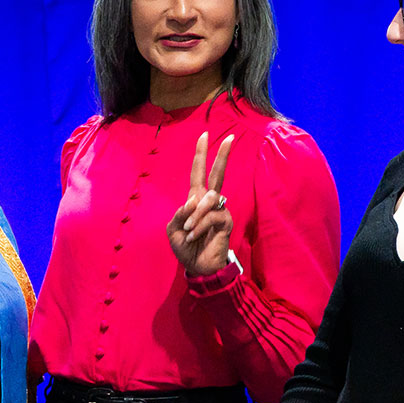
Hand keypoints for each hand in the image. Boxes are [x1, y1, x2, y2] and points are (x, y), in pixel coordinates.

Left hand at [167, 132, 235, 276]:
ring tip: (188, 231)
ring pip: (209, 198)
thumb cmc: (185, 247)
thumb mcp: (173, 229)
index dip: (201, 154)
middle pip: (217, 174)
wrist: (198, 267)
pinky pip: (212, 216)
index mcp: (195, 199)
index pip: (198, 172)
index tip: (204, 135)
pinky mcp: (226, 222)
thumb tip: (192, 202)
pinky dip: (199, 225)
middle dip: (222, 156)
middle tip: (230, 138)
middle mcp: (209, 201)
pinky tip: (194, 236)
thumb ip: (179, 214)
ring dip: (195, 215)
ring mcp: (220, 210)